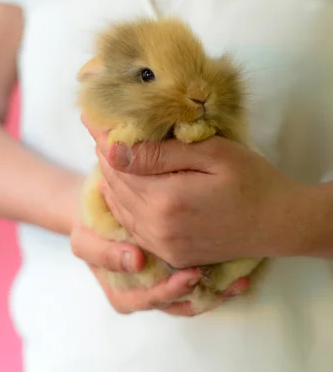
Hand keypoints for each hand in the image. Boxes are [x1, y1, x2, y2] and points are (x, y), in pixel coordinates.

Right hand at [70, 216, 236, 315]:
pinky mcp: (185, 271)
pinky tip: (242, 273)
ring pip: (196, 300)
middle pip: (176, 306)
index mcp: (122, 293)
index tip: (186, 274)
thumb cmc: (92, 224)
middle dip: (196, 294)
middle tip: (206, 275)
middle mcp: (148, 294)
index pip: (144, 302)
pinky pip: (207, 285)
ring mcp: (168, 284)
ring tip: (237, 281)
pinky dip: (223, 281)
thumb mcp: (85, 237)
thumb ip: (102, 251)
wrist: (105, 207)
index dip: (162, 291)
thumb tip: (135, 260)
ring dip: (217, 293)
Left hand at [88, 127, 310, 269]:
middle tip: (98, 131)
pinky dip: (124, 204)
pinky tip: (126, 187)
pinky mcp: (171, 254)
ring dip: (112, 180)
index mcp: (165, 200)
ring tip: (110, 154)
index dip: (102, 139)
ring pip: (120, 208)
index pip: (118, 165)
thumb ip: (161, 154)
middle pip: (115, 187)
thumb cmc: (253, 181)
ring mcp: (163, 246)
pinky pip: (134, 227)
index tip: (90, 117)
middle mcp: (157, 228)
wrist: (280, 223)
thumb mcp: (212, 155)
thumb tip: (113, 149)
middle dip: (105, 157)